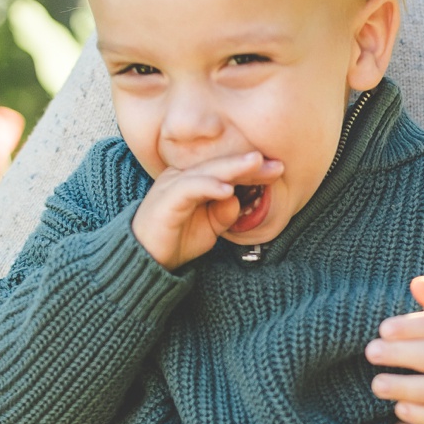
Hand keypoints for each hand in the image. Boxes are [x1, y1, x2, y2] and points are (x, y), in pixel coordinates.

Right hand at [130, 150, 283, 268]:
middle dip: (249, 163)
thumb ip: (225, 213)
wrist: (146, 259)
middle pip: (219, 165)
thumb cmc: (176, 240)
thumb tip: (238, 199)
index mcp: (193, 179)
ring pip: (206, 170)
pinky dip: (209, 186)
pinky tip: (227, 189)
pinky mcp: (165, 200)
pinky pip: (189, 188)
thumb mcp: (210, 228)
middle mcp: (182, 177)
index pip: (225, 169)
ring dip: (232, 167)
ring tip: (255, 164)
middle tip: (275, 164)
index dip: (251, 168)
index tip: (277, 169)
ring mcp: (172, 186)